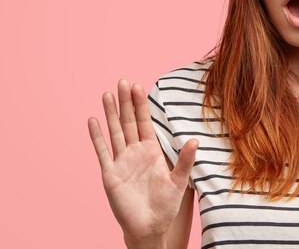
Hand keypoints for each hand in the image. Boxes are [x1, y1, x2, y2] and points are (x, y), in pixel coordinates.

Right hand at [87, 80, 197, 243]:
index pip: (145, 122)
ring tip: (107, 94)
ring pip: (114, 131)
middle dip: (126, 102)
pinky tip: (93, 120)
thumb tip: (196, 140)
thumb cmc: (166, 205)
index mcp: (152, 150)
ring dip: (111, 113)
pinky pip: (103, 151)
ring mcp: (121, 161)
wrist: (150, 226)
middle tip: (123, 81)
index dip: (141, 104)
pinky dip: (97, 136)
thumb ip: (186, 160)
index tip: (139, 86)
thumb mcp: (179, 180)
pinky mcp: (110, 174)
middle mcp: (135, 152)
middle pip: (128, 122)